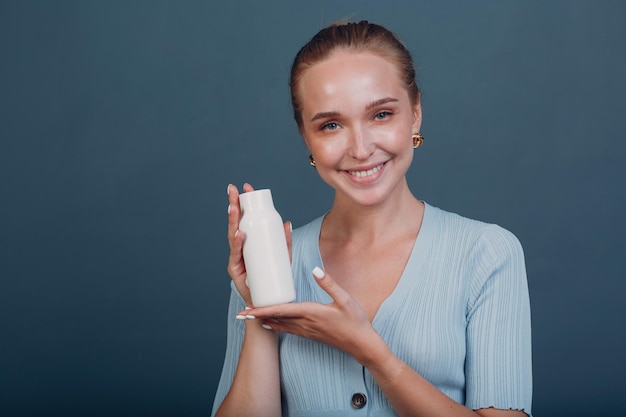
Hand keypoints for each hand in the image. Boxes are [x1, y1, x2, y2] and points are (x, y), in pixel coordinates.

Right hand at [226, 183, 292, 306]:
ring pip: (233, 237)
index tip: (245, 187)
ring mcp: (237, 260)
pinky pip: (237, 256)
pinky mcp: (237, 272)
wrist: (269, 305)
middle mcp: (239, 250)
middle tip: (233, 189)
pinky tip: (240, 234)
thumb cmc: (274, 281)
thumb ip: (285, 242)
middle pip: (235, 224)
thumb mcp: (283, 259)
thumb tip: (287, 222)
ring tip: (234, 207)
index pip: (244, 220)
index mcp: (249, 244)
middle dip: (233, 205)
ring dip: (233, 221)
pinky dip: (238, 244)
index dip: (243, 204)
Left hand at [238, 267, 379, 361]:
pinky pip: (288, 329)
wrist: (361, 344)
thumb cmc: (355, 321)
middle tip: (240, 314)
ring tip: (249, 317)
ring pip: (280, 325)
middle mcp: (305, 323)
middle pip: (276, 318)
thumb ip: (329, 283)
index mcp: (311, 313)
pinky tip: (270, 324)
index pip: (281, 310)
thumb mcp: (345, 299)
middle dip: (258, 316)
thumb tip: (315, 269)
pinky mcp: (310, 334)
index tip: (248, 310)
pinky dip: (276, 325)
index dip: (263, 310)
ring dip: (264, 320)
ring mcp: (307, 330)